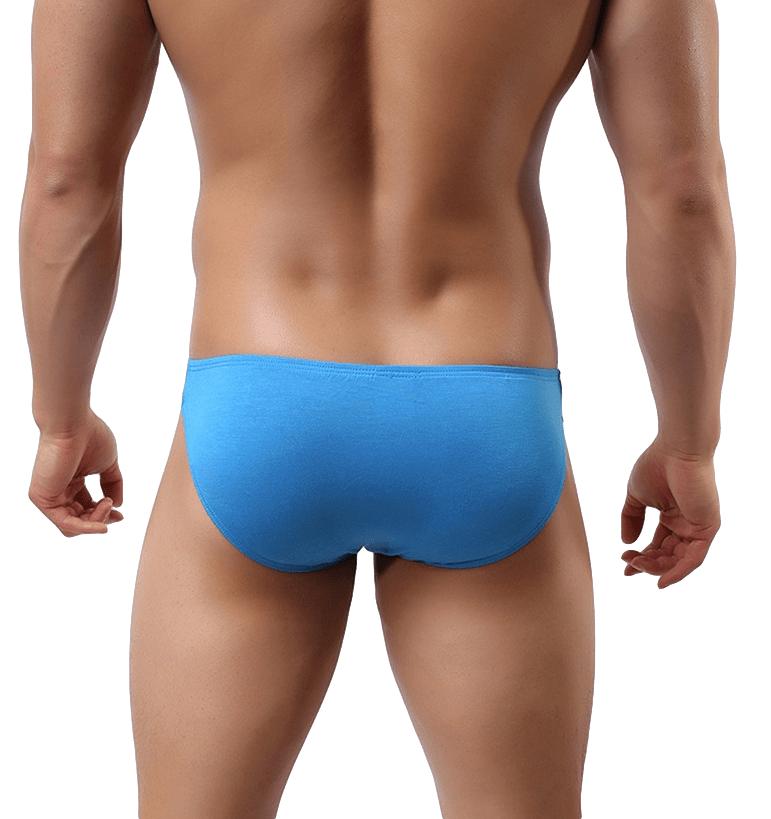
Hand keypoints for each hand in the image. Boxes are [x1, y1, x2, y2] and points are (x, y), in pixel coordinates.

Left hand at [28, 410, 123, 536]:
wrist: (73, 424)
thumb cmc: (90, 437)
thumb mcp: (108, 465)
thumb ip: (113, 484)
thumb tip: (117, 505)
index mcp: (72, 482)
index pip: (86, 509)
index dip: (104, 514)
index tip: (121, 515)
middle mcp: (59, 491)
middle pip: (80, 520)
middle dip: (101, 518)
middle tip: (115, 512)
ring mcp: (49, 496)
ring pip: (73, 525)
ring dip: (96, 520)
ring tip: (107, 505)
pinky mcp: (43, 499)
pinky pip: (65, 523)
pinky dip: (85, 528)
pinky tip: (103, 527)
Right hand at [620, 437, 720, 589]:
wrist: (676, 450)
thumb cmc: (656, 466)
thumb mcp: (635, 497)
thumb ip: (631, 519)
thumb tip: (626, 542)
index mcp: (672, 517)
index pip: (658, 545)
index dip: (641, 557)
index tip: (624, 564)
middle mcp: (686, 525)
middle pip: (667, 556)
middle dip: (647, 564)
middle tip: (628, 565)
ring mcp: (698, 528)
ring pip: (679, 561)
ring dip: (657, 568)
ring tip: (637, 565)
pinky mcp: (707, 529)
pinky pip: (694, 559)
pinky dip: (679, 572)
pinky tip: (661, 580)